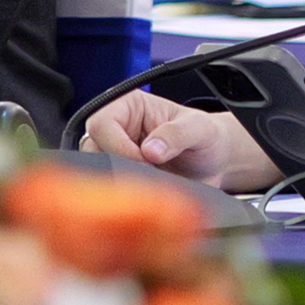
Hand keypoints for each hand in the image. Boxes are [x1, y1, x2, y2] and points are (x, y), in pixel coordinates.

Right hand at [80, 92, 280, 192]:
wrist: (213, 163)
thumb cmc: (205, 137)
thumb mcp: (201, 129)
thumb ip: (178, 133)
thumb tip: (150, 150)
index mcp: (129, 106)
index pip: (102, 125)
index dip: (119, 146)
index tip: (145, 162)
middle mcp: (115, 130)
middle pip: (91, 150)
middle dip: (118, 167)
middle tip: (147, 179)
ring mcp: (112, 155)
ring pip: (94, 173)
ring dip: (119, 182)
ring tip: (148, 187)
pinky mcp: (116, 178)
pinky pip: (105, 190)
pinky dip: (121, 197)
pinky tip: (141, 198)